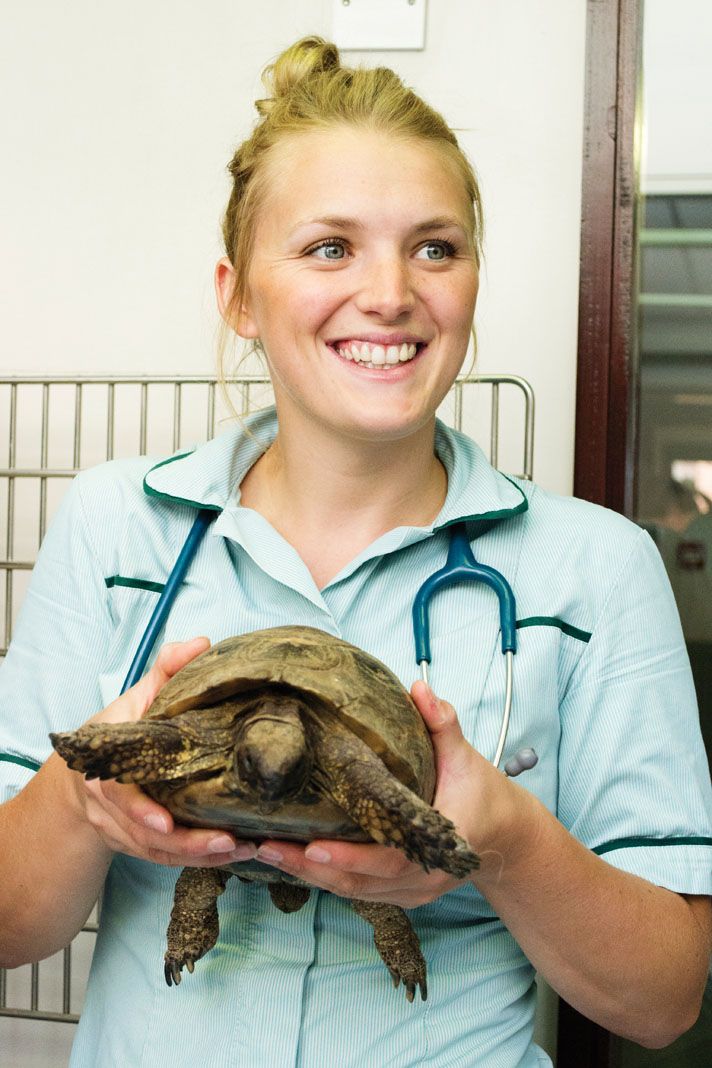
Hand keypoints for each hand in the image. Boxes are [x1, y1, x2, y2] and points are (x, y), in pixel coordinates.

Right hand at [70, 638, 257, 867]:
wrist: (84, 773)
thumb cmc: (118, 731)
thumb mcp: (137, 697)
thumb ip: (166, 670)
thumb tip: (202, 644)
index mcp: (107, 767)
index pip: (119, 794)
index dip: (141, 811)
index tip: (166, 823)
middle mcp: (110, 806)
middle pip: (145, 834)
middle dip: (186, 843)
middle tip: (226, 841)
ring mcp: (123, 829)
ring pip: (158, 854)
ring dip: (198, 856)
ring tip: (238, 850)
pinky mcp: (139, 844)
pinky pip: (166, 860)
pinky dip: (197, 862)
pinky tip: (230, 856)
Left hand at [253, 681, 502, 906]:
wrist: (504, 834)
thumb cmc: (482, 793)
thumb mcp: (465, 756)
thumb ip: (442, 723)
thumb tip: (419, 687)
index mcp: (441, 844)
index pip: (391, 859)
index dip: (352, 857)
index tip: (313, 847)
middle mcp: (424, 876)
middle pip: (360, 883)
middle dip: (310, 868)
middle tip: (266, 847)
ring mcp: (412, 891)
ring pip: (353, 891)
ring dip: (309, 875)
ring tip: (266, 852)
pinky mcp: (400, 892)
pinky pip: (357, 890)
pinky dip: (324, 877)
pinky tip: (292, 860)